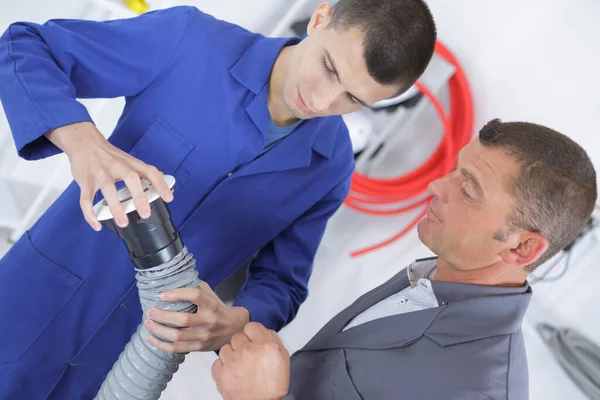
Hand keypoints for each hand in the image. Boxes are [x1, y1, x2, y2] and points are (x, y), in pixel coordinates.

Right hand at [45, 121, 172, 230]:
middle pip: (130, 178)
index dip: (160, 184)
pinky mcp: (85, 181)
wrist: (83, 141)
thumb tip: (163, 180)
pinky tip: (97, 224)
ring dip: (116, 208)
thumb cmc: (108, 154)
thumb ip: (143, 171)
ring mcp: (100, 174)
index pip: (149, 171)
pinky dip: (90, 214)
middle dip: (139, 197)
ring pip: (108, 190)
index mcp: (130, 163)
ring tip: (123, 222)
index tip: (168, 197)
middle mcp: (116, 166)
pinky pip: (86, 199)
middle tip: (145, 214)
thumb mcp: (128, 159)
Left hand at [144, 281, 249, 351]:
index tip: (162, 295)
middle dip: (162, 316)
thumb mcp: (213, 296)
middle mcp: (208, 321)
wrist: (236, 329)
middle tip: (150, 312)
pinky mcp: (199, 347)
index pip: (195, 296)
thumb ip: (198, 289)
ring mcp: (203, 336)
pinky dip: (161, 345)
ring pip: (177, 336)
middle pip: (182, 320)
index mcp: (212, 305)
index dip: (177, 294)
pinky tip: (151, 339)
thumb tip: (177, 282)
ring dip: (159, 330)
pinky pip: (177, 349)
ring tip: (148, 323)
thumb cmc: (220, 310)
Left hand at [212, 322, 289, 399]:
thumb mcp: (283, 357)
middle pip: (237, 337)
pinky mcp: (221, 375)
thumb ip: (273, 339)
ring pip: (225, 348)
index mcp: (264, 344)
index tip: (255, 342)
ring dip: (232, 355)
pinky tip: (232, 373)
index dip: (253, 335)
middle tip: (249, 357)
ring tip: (240, 367)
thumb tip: (263, 331)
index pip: (251, 326)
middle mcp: (246, 350)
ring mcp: (231, 362)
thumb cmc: (274, 385)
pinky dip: (223, 367)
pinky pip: (217, 363)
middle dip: (242, 345)